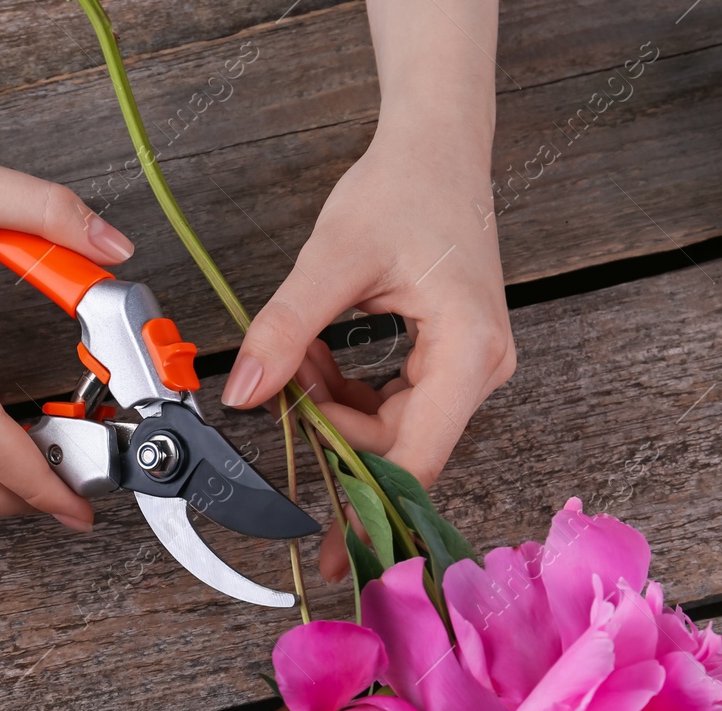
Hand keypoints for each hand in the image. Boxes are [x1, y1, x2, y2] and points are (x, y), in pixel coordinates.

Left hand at [219, 120, 514, 581]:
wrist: (438, 145)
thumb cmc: (404, 187)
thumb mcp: (333, 259)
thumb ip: (286, 330)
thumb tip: (241, 394)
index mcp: (468, 352)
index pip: (416, 459)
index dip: (368, 509)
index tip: (335, 553)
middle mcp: (479, 370)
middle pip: (397, 447)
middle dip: (329, 435)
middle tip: (278, 400)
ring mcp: (466, 368)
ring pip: (389, 428)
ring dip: (333, 411)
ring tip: (296, 366)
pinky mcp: (447, 361)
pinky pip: (390, 404)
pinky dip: (345, 393)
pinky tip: (315, 359)